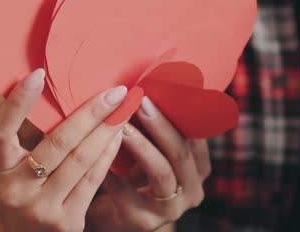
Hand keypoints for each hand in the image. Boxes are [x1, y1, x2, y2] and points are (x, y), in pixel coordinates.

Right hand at [0, 68, 128, 231]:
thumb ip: (22, 134)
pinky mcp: (67, 222)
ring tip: (124, 108)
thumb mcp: (10, 165)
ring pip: (80, 160)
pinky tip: (118, 135)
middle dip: (90, 112)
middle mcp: (17, 189)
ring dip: (106, 129)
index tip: (38, 72)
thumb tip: (43, 79)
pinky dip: (107, 154)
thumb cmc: (20, 188)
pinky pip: (92, 180)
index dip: (18, 102)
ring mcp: (42, 208)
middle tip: (114, 89)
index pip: (2, 130)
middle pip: (57, 143)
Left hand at [86, 95, 209, 230]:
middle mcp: (193, 189)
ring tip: (120, 126)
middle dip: (160, 124)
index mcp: (199, 166)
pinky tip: (100, 158)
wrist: (114, 212)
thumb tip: (142, 82)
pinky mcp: (146, 222)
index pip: (196, 136)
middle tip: (140, 100)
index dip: (180, 112)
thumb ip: (154, 124)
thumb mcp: (150, 145)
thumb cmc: (133, 170)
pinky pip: (130, 195)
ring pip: (160, 172)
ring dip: (140, 146)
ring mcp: (172, 208)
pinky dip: (115, 174)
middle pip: (181, 152)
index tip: (160, 88)